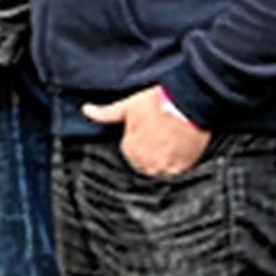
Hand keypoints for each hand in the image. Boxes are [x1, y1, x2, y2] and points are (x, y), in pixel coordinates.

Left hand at [83, 87, 210, 176]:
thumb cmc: (159, 102)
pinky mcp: (184, 166)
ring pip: (158, 170)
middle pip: (143, 164)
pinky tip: (178, 151)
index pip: (129, 153)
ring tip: (168, 144)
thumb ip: (106, 113)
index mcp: (131, 149)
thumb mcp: (128, 106)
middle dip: (147, 153)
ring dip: (160, 161)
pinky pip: (175, 174)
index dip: (137, 140)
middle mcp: (147, 162)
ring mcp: (166, 166)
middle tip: (158, 137)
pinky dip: (175, 165)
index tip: (147, 132)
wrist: (189, 102)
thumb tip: (86, 110)